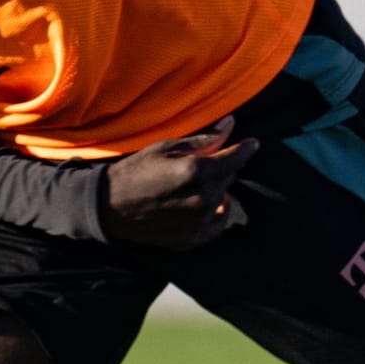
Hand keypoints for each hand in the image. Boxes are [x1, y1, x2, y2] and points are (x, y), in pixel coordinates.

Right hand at [99, 117, 260, 248]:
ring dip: (217, 188)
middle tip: (203, 162)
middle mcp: (202, 199)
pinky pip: (218, 224)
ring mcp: (198, 222)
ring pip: (223, 198)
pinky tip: (207, 205)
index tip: (254, 143)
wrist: (109, 206)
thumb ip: (203, 140)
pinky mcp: (193, 238)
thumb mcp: (166, 147)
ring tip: (195, 183)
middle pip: (229, 176)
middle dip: (222, 166)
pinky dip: (217, 212)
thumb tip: (230, 125)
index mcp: (195, 172)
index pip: (234, 158)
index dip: (246, 148)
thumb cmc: (135, 171)